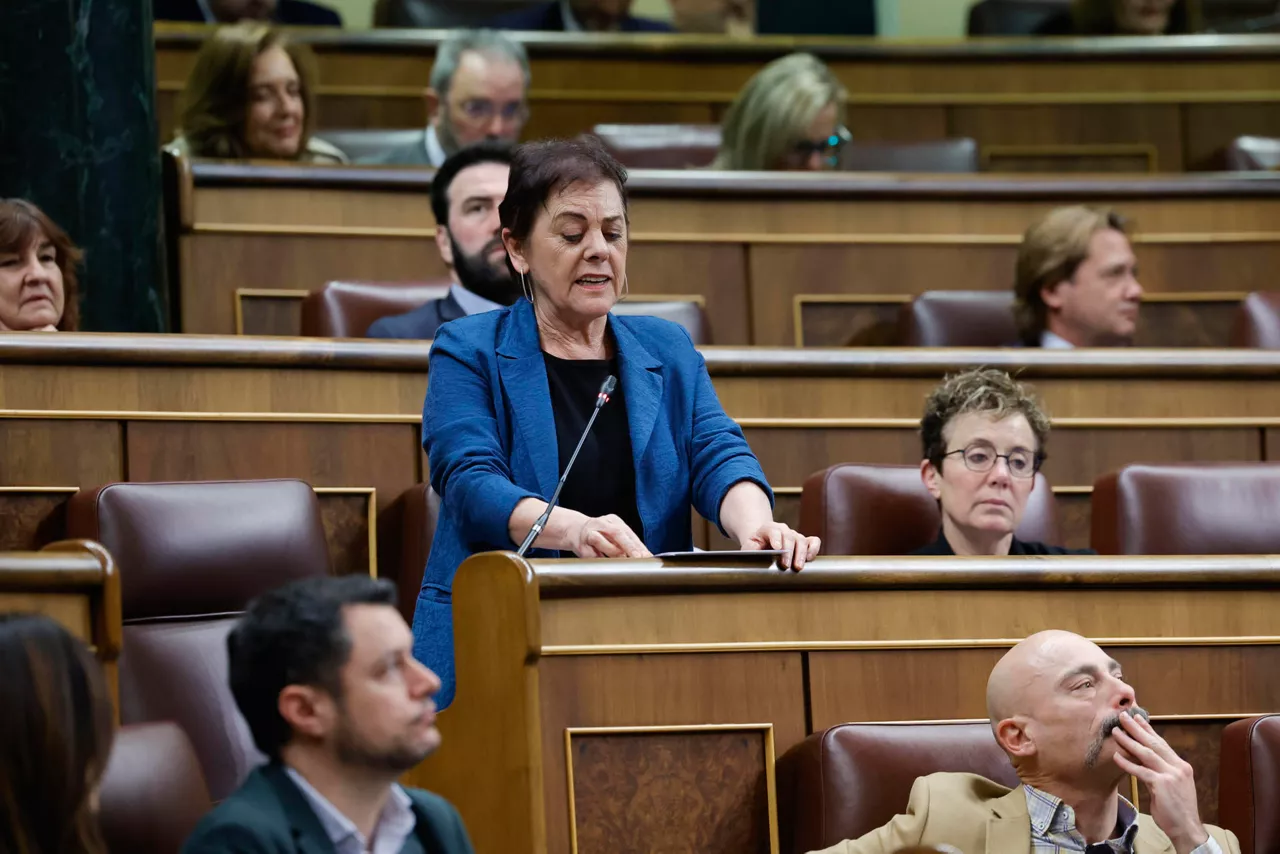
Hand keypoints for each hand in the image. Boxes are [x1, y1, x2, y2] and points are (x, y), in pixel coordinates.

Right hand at [572, 514, 650, 558]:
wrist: (574, 530)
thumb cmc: (599, 534)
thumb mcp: (613, 534)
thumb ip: (626, 543)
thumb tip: (642, 557)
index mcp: (613, 521)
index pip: (628, 533)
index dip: (638, 545)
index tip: (647, 556)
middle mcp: (601, 524)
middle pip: (617, 533)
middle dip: (629, 547)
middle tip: (639, 558)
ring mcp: (589, 533)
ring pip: (601, 541)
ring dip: (613, 552)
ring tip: (623, 561)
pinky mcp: (580, 545)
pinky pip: (591, 554)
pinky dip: (600, 560)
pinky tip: (606, 565)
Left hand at [739, 522, 820, 570]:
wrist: (762, 545)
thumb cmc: (755, 548)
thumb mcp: (748, 548)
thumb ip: (750, 551)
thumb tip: (754, 560)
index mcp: (768, 529)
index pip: (773, 530)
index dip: (776, 538)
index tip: (777, 549)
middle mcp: (783, 530)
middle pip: (789, 536)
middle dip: (788, 551)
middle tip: (786, 565)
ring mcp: (795, 535)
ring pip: (801, 540)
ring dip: (801, 554)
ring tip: (798, 567)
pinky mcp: (804, 542)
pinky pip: (814, 541)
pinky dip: (814, 548)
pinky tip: (810, 559)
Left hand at [1110, 712, 1207, 853]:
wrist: (1187, 828)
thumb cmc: (1177, 809)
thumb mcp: (1171, 786)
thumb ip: (1159, 772)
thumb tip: (1143, 761)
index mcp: (1181, 766)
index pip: (1162, 743)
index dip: (1149, 730)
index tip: (1138, 717)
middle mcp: (1178, 767)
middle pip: (1154, 743)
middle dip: (1137, 728)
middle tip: (1123, 716)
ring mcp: (1171, 775)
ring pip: (1146, 753)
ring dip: (1129, 741)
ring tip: (1115, 731)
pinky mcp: (1162, 785)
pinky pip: (1141, 771)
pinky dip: (1127, 763)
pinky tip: (1116, 756)